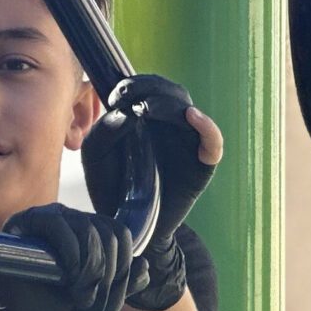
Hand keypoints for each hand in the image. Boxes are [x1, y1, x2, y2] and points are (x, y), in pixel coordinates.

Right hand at [0, 203, 132, 310]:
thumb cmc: (56, 308)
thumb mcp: (98, 298)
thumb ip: (122, 283)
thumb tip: (145, 267)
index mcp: (93, 232)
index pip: (122, 236)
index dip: (123, 272)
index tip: (110, 308)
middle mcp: (75, 219)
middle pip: (109, 235)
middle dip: (107, 278)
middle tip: (95, 310)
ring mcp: (52, 217)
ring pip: (89, 230)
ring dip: (91, 270)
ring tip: (81, 299)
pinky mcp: (28, 221)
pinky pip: (59, 226)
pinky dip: (70, 253)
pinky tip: (69, 278)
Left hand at [82, 76, 222, 309]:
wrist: (130, 225)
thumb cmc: (112, 187)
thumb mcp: (97, 156)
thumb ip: (104, 131)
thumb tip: (124, 113)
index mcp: (145, 117)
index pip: (147, 86)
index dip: (133, 85)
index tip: (115, 96)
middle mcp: (169, 124)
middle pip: (169, 91)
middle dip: (149, 88)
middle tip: (128, 96)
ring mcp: (187, 141)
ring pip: (187, 109)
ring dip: (169, 105)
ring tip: (149, 109)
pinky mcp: (201, 162)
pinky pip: (213, 142)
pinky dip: (207, 127)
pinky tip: (192, 118)